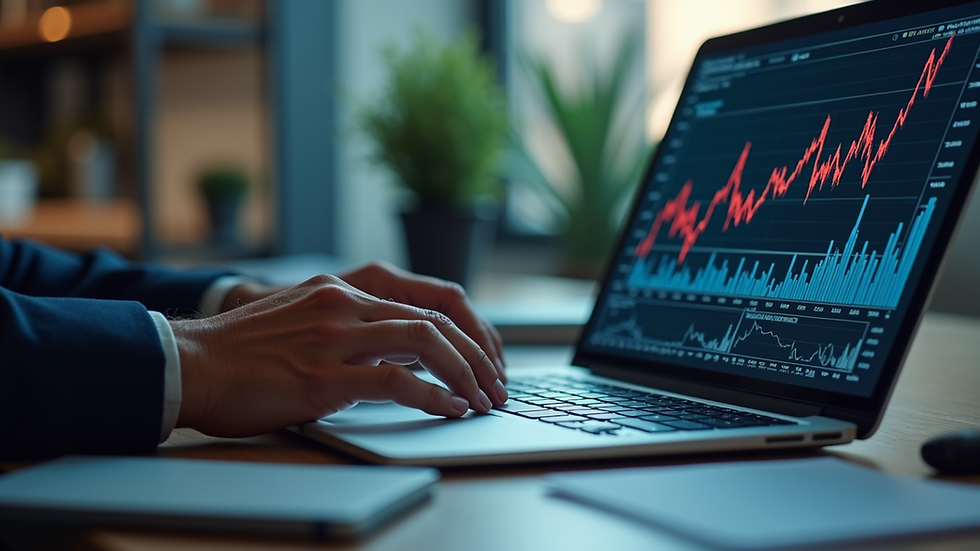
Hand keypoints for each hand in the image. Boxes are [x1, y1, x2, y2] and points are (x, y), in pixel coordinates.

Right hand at [173, 273, 506, 437]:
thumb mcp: (303, 320)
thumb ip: (351, 328)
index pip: (426, 303)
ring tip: (481, 399)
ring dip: (464, 373)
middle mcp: (344, 304)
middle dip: (477, 355)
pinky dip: (432, 396)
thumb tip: (405, 359)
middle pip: (435, 320)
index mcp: (342, 290)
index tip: (485, 361)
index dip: (467, 333)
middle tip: (495, 385)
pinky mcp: (323, 376)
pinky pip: (396, 381)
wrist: (189, 363)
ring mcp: (335, 337)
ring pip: (424, 341)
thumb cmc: (244, 353)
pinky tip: (449, 408)